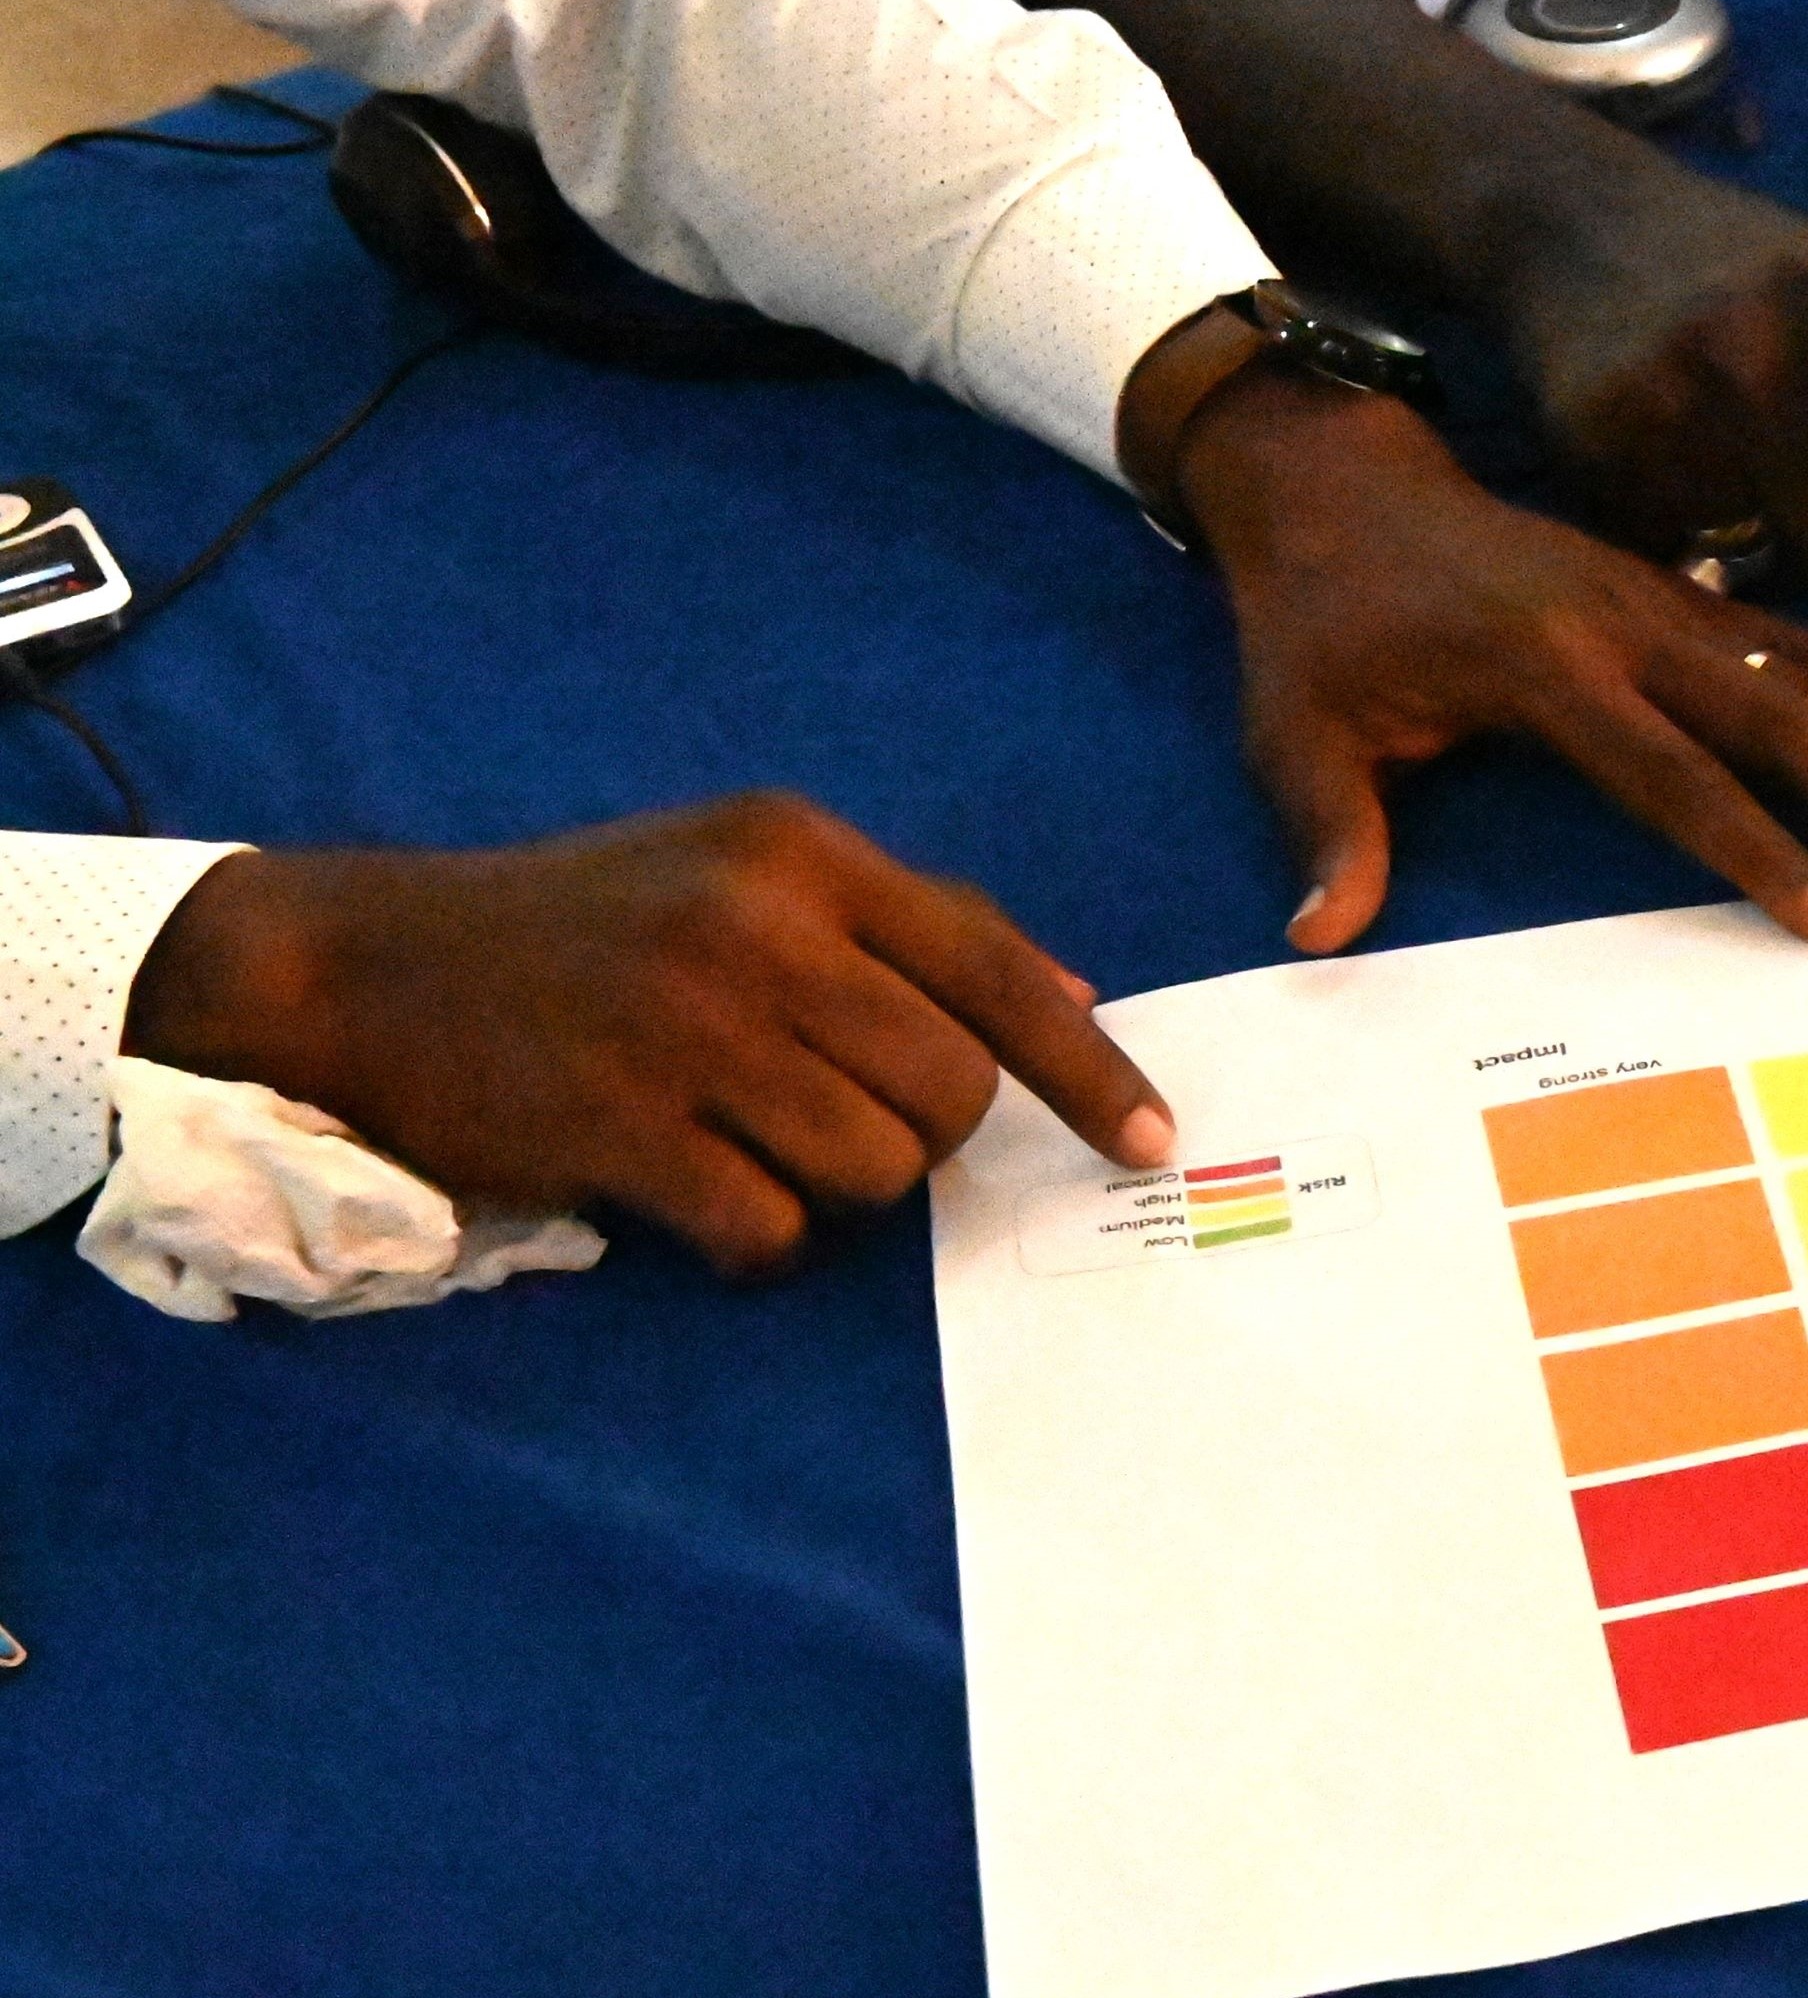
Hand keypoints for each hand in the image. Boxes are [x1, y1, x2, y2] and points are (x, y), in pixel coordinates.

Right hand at [122, 796, 1168, 1276]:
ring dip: (833, 1188)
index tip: (1151, 1141)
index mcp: (806, 855)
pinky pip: (769, 1228)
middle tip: (836, 1122)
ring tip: (748, 1143)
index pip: (999, 968)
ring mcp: (689, 1027)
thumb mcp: (748, 873)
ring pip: (874, 1167)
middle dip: (924, 1137)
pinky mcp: (621, 1124)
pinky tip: (693, 1191)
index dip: (1091, 1070)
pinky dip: (753, 1237)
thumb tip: (1079, 996)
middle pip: (950, 1091)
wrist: (371, 963)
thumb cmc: (591, 923)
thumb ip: (911, 929)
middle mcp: (759, 927)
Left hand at [1177, 368, 1807, 954]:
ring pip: (1804, 672)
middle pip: (1777, 717)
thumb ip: (1327, 830)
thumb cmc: (1313, 620)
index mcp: (1542, 663)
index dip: (1756, 848)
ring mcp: (1658, 596)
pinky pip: (1789, 638)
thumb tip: (1320, 935)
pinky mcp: (1670, 586)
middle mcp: (1623, 622)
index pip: (1669, 772)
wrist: (1332, 478)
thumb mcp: (1292, 725)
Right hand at [1499, 160, 1807, 665]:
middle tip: (1790, 445)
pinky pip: (1669, 549)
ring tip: (1715, 432)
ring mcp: (1661, 387)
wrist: (1577, 215)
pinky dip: (1676, 521)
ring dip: (1752, 525)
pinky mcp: (1589, 437)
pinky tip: (1653, 445)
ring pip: (1755, 552)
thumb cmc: (1767, 280)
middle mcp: (1752, 342)